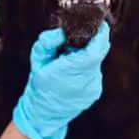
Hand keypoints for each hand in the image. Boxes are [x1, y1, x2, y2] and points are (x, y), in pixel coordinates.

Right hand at [12, 22, 110, 138]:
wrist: (43, 114)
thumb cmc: (39, 84)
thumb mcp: (37, 59)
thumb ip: (48, 42)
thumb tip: (63, 31)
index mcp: (68, 72)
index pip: (94, 52)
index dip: (100, 36)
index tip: (100, 24)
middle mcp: (85, 81)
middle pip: (99, 54)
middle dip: (95, 41)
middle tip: (86, 34)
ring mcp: (92, 88)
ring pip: (97, 62)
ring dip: (90, 54)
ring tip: (74, 56)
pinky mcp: (95, 92)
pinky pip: (95, 72)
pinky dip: (89, 66)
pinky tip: (76, 68)